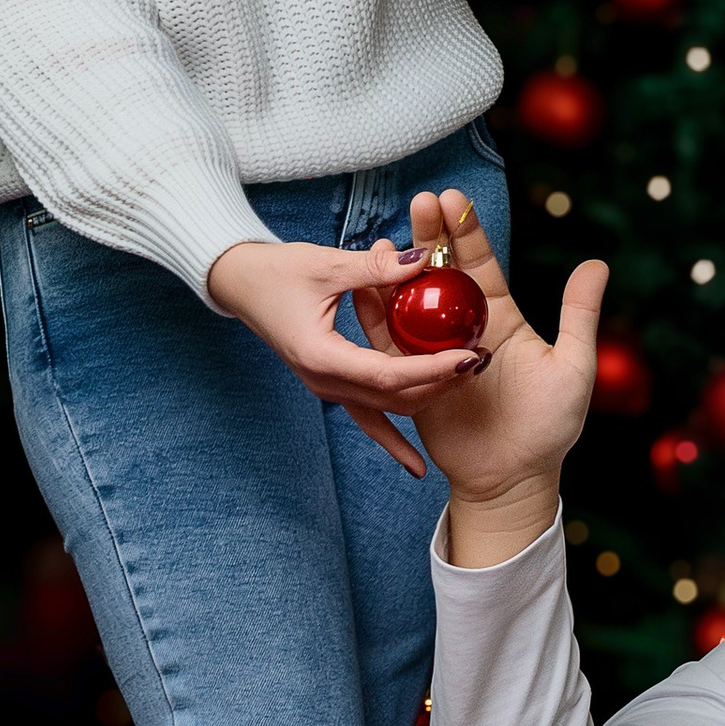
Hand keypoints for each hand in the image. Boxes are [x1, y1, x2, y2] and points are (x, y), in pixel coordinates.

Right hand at [205, 228, 489, 477]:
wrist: (241, 285)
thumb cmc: (276, 271)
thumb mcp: (326, 264)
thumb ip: (375, 268)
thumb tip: (423, 257)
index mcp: (322, 357)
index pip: (389, 374)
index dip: (432, 370)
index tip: (470, 357)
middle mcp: (326, 383)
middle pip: (395, 398)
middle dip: (442, 384)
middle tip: (484, 363)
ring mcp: (328, 389)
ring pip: (387, 410)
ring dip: (428, 399)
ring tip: (470, 380)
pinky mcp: (333, 386)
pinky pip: (369, 419)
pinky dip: (394, 441)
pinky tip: (419, 468)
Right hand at [349, 185, 611, 556]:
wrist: (513, 481)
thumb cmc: (550, 428)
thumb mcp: (573, 366)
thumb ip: (579, 314)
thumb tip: (598, 264)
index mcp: (501, 318)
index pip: (479, 264)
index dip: (465, 231)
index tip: (451, 196)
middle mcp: (462, 329)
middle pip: (440, 273)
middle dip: (429, 236)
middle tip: (419, 199)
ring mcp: (431, 352)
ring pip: (409, 301)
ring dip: (397, 270)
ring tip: (384, 237)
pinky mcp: (407, 379)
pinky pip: (387, 343)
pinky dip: (376, 314)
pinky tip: (364, 286)